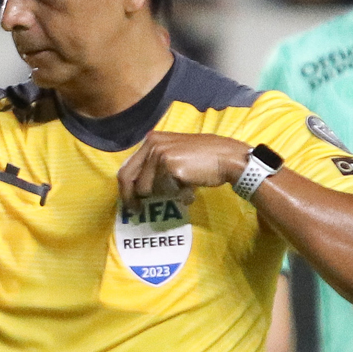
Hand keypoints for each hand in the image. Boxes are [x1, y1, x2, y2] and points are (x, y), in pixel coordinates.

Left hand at [115, 130, 253, 204]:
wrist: (227, 157)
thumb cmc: (204, 159)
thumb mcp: (175, 154)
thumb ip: (156, 166)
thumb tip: (139, 190)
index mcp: (152, 139)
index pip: (127, 167)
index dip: (125, 188)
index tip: (129, 203)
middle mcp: (152, 144)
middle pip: (128, 177)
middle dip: (130, 198)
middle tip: (136, 212)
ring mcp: (160, 154)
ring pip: (147, 188)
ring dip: (164, 195)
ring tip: (183, 190)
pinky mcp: (170, 165)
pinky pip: (165, 191)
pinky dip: (178, 195)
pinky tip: (190, 188)